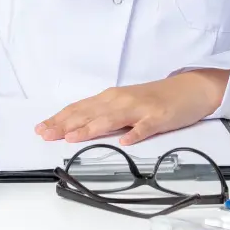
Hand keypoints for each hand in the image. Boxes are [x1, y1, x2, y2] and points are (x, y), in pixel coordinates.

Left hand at [34, 69, 229, 145]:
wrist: (189, 88)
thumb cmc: (154, 99)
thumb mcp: (125, 104)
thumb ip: (104, 115)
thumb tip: (77, 127)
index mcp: (111, 98)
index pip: (79, 108)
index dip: (59, 118)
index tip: (41, 128)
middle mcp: (121, 100)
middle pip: (89, 113)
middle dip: (65, 124)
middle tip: (45, 134)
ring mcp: (140, 108)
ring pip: (111, 118)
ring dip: (91, 128)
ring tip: (73, 138)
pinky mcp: (159, 117)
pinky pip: (145, 127)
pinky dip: (134, 133)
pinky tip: (125, 141)